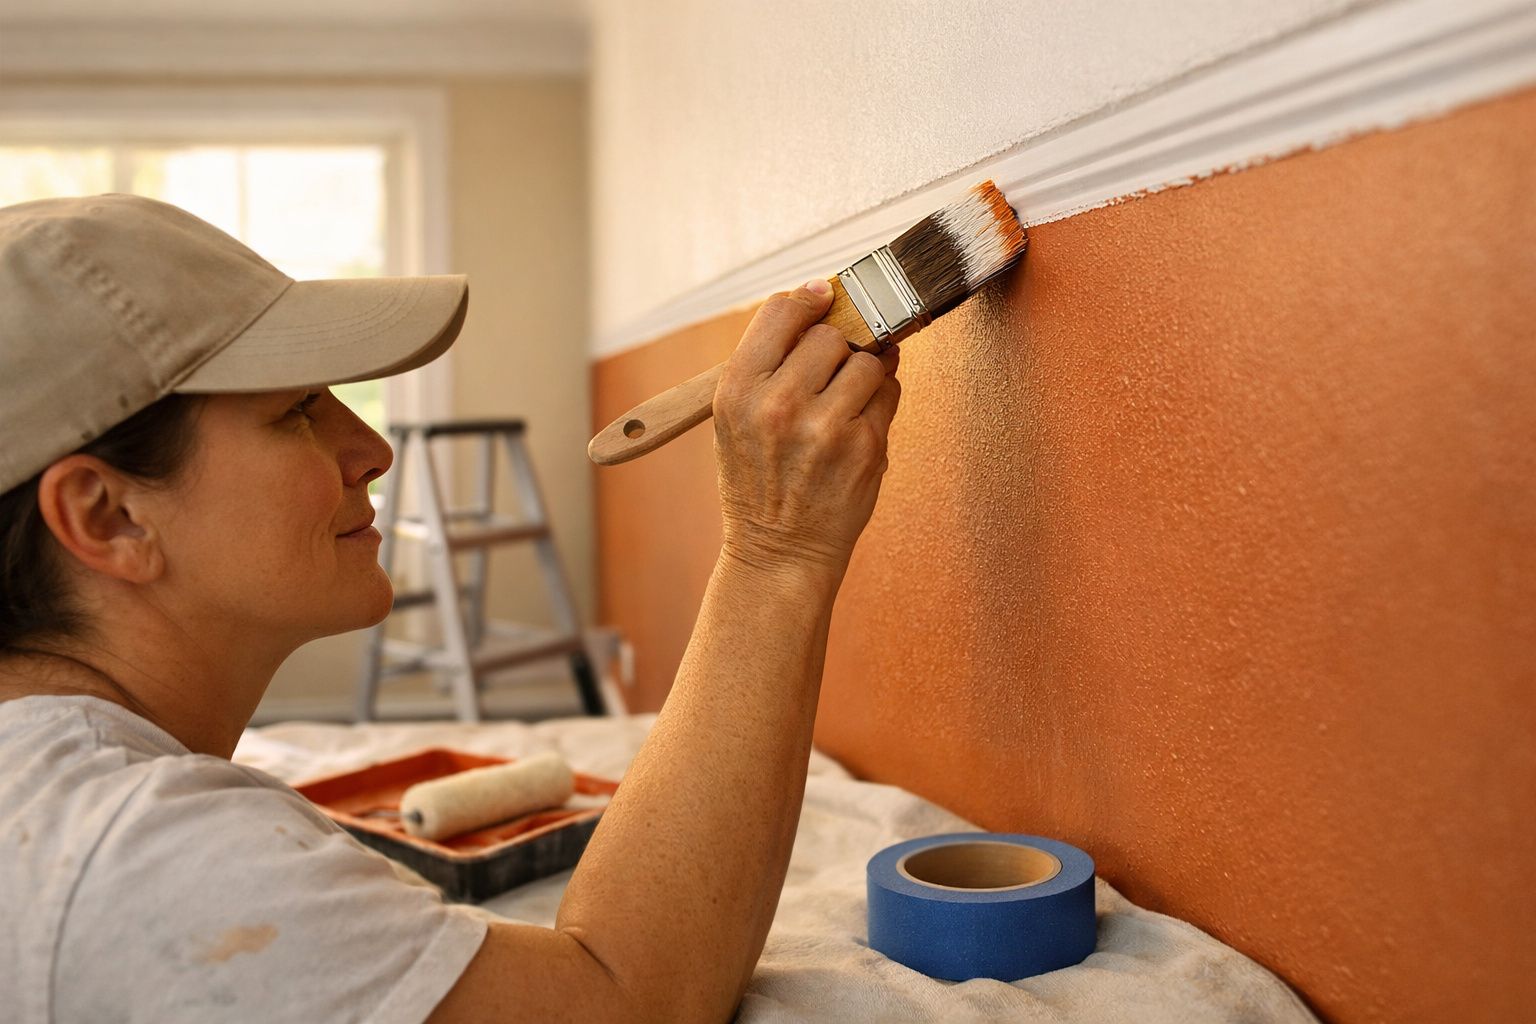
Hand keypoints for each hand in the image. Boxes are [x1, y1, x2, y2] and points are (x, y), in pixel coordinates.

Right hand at [713, 279, 900, 582]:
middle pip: (831, 334)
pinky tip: (856, 428)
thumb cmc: (759, 480)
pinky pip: (889, 393)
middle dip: (837, 349)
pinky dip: (880, 402)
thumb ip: (771, 362)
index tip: (824, 300)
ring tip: (843, 404)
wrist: (778, 551)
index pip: (780, 310)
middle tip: (828, 377)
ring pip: (868, 360)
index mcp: (738, 391)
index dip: (809, 300)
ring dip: (864, 374)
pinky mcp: (865, 447)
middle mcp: (779, 405)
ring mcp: (825, 427)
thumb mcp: (737, 418)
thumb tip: (827, 297)